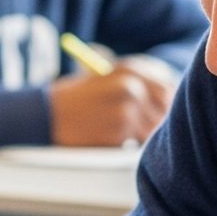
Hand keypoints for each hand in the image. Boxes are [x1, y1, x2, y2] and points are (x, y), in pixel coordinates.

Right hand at [49, 69, 165, 145]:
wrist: (45, 114)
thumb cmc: (76, 98)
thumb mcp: (105, 78)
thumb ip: (138, 86)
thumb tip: (170, 101)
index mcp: (129, 70)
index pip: (167, 88)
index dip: (168, 103)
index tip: (161, 112)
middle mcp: (131, 87)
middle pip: (166, 109)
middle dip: (159, 120)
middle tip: (146, 127)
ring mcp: (126, 111)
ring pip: (153, 129)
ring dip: (144, 135)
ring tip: (125, 133)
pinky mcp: (119, 134)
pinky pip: (137, 144)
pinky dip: (130, 145)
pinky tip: (113, 139)